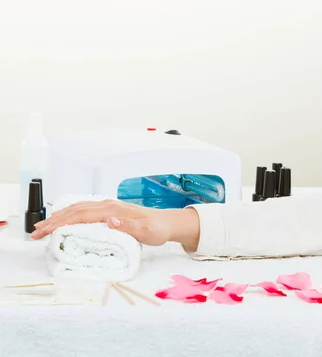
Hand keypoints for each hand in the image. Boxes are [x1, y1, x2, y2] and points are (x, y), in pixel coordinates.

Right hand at [30, 199, 199, 251]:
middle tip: (35, 233)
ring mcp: (109, 207)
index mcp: (112, 210)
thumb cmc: (157, 228)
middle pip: (74, 211)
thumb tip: (110, 221)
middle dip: (53, 220)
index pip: (80, 215)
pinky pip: (85, 210)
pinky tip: (64, 219)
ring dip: (59, 217)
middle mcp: (108, 206)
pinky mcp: (110, 212)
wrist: (167, 223)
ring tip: (43, 227)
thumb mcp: (145, 231)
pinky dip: (71, 214)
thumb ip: (128, 226)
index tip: (44, 232)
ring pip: (78, 209)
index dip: (59, 223)